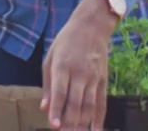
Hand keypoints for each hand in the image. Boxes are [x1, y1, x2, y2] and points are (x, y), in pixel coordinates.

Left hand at [42, 0, 117, 129]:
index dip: (57, 110)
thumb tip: (44, 107)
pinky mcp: (103, 80)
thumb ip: (47, 83)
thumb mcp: (50, 57)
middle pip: (75, 103)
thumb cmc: (66, 41)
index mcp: (62, 66)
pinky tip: (96, 130)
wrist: (92, 26)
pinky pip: (102, 103)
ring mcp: (93, 78)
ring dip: (83, 124)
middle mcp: (79, 73)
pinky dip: (99, 118)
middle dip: (70, 123)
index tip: (54, 126)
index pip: (60, 92)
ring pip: (89, 106)